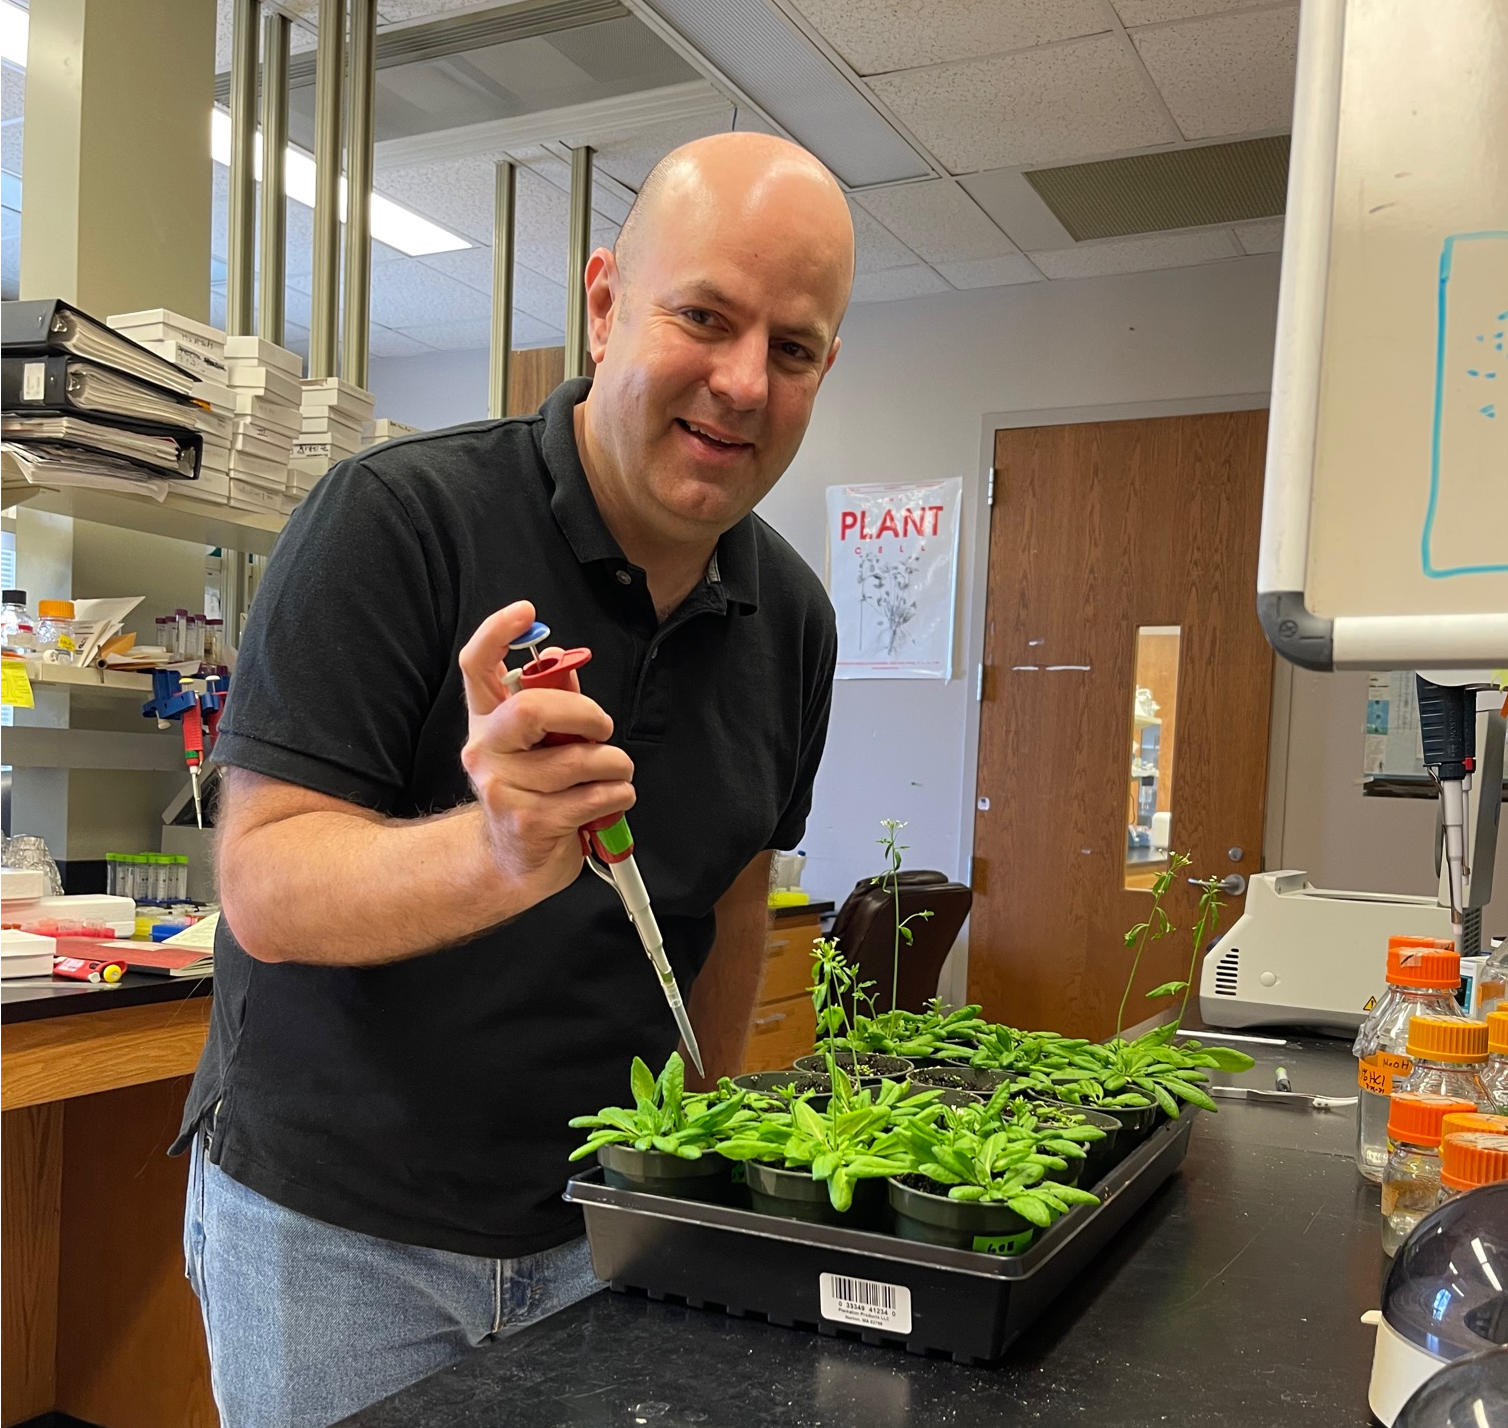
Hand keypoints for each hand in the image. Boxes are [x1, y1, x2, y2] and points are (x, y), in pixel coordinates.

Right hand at [459, 601, 634, 906]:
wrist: (511, 862)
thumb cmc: (534, 793)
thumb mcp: (536, 745)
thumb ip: (552, 703)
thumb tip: (560, 660)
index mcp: (487, 720)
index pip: (476, 666)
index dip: (496, 632)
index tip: (526, 611)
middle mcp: (484, 750)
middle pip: (531, 710)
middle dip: (584, 714)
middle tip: (602, 728)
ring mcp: (502, 788)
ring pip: (577, 760)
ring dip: (615, 765)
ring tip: (616, 772)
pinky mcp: (528, 823)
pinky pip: (591, 797)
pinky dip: (616, 795)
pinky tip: (611, 800)